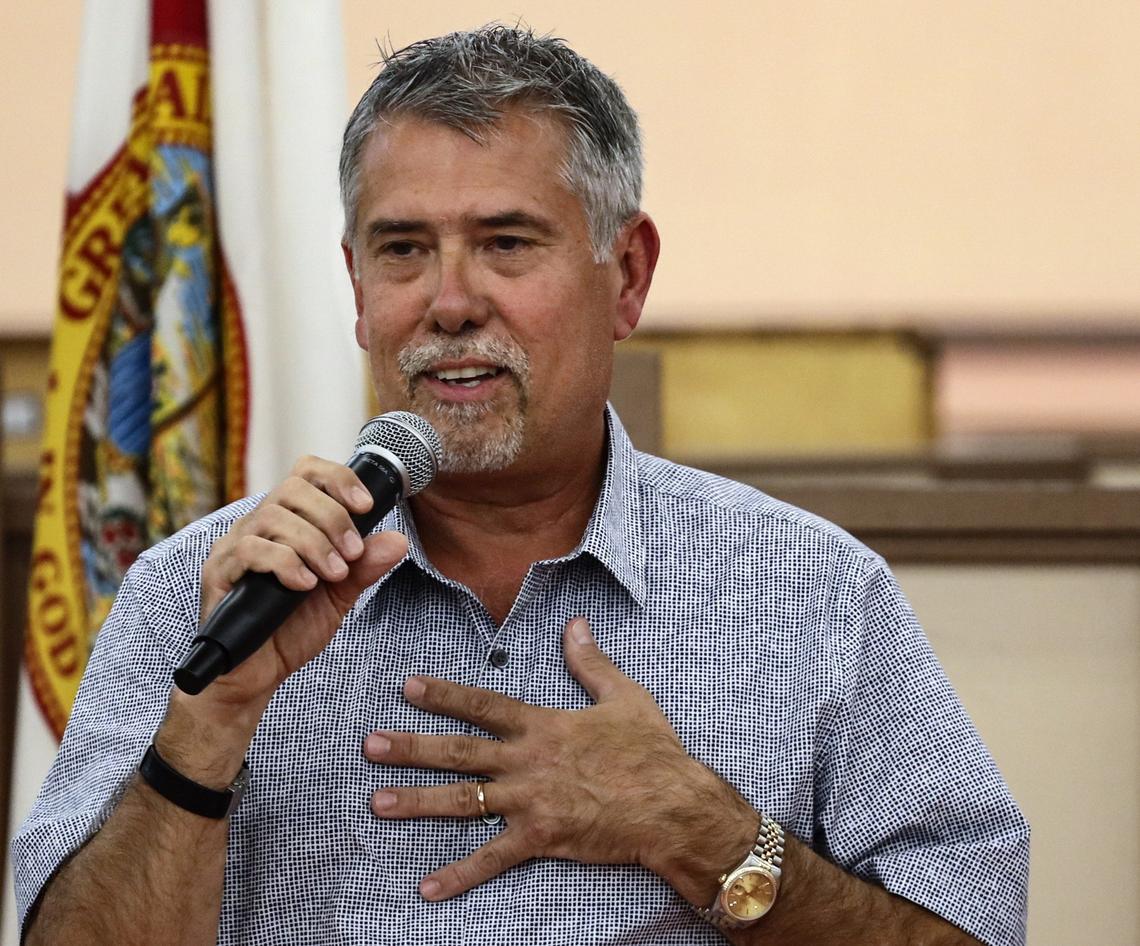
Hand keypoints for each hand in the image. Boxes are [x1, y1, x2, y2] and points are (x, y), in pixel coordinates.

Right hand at [194, 456, 407, 711]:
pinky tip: (305, 585)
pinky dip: (285, 563)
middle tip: (352, 552)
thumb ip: (365, 567)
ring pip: (273, 517)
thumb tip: (398, 540)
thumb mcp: (339, 595)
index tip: (367, 506)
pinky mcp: (218, 572)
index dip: (338, 479)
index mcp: (288, 522)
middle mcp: (258, 525)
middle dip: (332, 517)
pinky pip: (250, 550)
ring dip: (313, 543)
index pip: (307, 472)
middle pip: (293, 488)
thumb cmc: (292, 628)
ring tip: (334, 574)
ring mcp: (235, 546)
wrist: (258, 675)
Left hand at [363, 617, 756, 904]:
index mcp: (544, 725)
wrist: (673, 805)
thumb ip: (590, 662)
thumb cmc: (651, 750)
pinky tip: (427, 887)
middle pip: (459, 751)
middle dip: (412, 747)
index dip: (444, 695)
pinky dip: (460, 874)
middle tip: (370, 744)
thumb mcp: (623, 696)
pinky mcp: (541, 839)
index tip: (407, 687)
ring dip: (418, 801)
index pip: (483, 705)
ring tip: (377, 802)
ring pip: (464, 801)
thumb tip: (575, 625)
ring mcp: (530, 801)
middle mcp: (528, 760)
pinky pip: (492, 859)